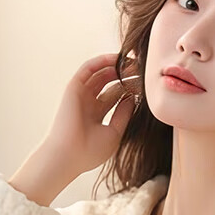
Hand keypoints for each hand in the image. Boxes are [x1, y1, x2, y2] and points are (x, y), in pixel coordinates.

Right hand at [40, 51, 141, 181]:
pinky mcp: (73, 88)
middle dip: (125, 74)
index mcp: (96, 115)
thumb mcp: (114, 132)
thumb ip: (124, 114)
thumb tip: (132, 97)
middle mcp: (88, 102)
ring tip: (133, 61)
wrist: (68, 156)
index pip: (115, 95)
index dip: (130, 87)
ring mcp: (80, 94)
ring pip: (99, 73)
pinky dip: (101, 61)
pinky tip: (117, 58)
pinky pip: (88, 68)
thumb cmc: (90, 151)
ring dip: (115, 65)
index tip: (145, 83)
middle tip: (142, 67)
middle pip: (109, 81)